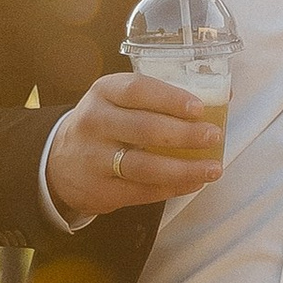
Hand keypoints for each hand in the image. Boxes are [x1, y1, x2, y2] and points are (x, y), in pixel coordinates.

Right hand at [44, 70, 225, 220]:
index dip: (170, 98)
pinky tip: (194, 183)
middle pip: (144, 129)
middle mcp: (95, 123)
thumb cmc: (105, 124)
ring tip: (213, 168)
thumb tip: (223, 96)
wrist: (59, 162)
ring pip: (144, 166)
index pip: (137, 90)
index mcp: (103, 93)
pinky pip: (142, 192)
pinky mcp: (100, 190)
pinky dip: (172, 188)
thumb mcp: (118, 101)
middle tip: (214, 136)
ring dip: (183, 168)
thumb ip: (162, 98)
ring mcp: (95, 159)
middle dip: (184, 134)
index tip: (198, 107)